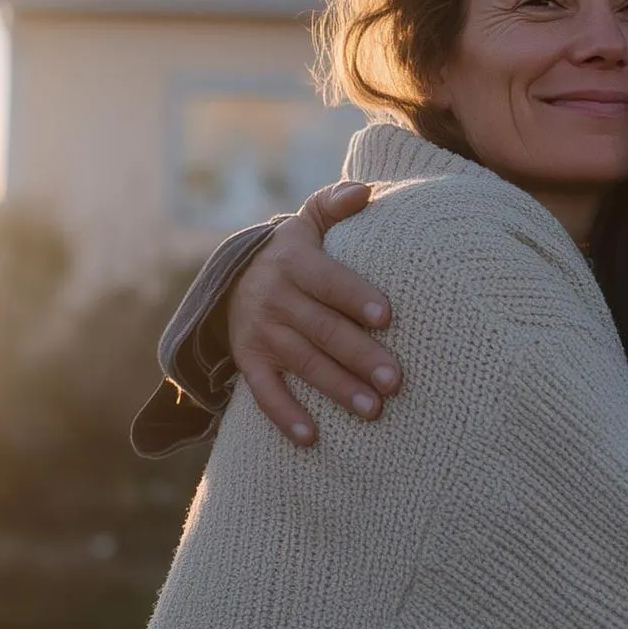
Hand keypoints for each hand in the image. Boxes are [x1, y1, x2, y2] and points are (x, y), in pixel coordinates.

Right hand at [228, 181, 396, 444]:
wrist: (232, 280)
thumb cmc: (293, 250)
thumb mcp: (307, 222)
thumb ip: (335, 203)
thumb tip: (366, 191)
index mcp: (295, 262)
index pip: (329, 281)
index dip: (356, 296)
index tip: (386, 315)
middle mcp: (276, 298)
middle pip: (323, 330)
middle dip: (359, 355)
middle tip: (395, 379)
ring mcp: (262, 333)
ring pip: (303, 363)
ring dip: (337, 389)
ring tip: (373, 411)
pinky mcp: (250, 361)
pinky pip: (264, 392)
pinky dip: (285, 416)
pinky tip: (312, 437)